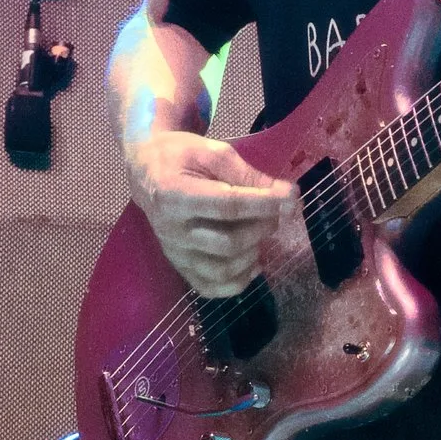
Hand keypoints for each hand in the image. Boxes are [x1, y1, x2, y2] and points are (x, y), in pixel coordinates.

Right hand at [125, 129, 293, 297]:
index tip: (293, 197)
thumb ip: (247, 174)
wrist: (147, 172)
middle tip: (278, 211)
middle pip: (228, 242)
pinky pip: (210, 288)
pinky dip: (238, 281)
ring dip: (254, 253)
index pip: (227, 205)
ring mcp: (174, 253)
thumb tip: (286, 195)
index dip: (265, 203)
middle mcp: (171, 230)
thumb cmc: (181, 156)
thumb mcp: (213, 152)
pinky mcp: (179, 267)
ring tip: (263, 230)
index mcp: (174, 194)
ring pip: (222, 269)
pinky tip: (253, 261)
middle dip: (262, 226)